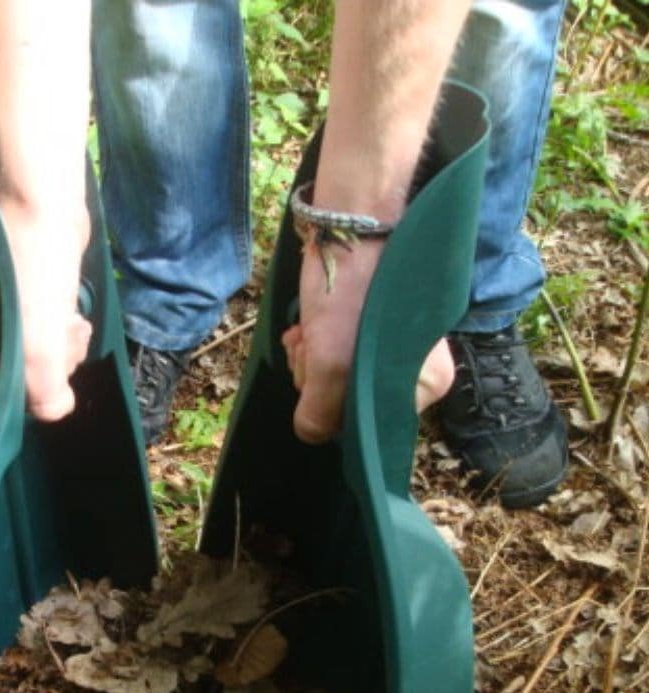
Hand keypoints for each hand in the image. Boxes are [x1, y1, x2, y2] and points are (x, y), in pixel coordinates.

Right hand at [0, 198, 91, 421]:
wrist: (44, 199)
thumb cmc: (30, 268)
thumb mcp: (37, 341)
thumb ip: (43, 388)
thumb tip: (54, 414)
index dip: (25, 394)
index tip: (47, 378)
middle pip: (19, 374)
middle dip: (52, 366)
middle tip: (66, 338)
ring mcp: (1, 311)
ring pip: (38, 352)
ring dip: (64, 346)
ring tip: (74, 322)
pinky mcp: (26, 295)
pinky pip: (47, 328)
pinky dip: (64, 326)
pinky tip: (77, 315)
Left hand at [282, 238, 454, 442]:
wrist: (352, 220)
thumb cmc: (352, 289)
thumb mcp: (332, 362)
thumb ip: (321, 412)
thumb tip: (312, 433)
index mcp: (427, 384)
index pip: (366, 425)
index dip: (331, 407)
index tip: (318, 375)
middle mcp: (416, 369)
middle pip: (348, 402)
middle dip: (317, 378)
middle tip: (311, 346)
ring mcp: (393, 346)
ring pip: (334, 378)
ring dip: (309, 359)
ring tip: (306, 331)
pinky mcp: (370, 326)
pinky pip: (332, 355)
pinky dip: (312, 344)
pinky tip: (304, 328)